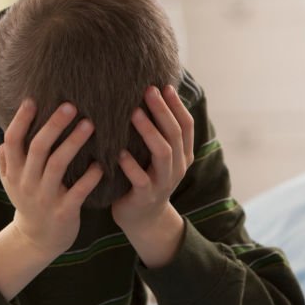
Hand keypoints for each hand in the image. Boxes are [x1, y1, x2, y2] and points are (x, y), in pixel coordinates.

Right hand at [0, 99, 103, 260]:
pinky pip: (78, 191)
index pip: (12, 141)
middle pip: (37, 148)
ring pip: (57, 165)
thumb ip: (5, 159)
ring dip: (73, 143)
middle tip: (71, 106)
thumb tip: (5, 135)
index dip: (21, 120)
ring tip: (89, 124)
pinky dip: (90, 176)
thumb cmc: (28, 202)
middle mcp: (27, 182)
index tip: (33, 100)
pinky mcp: (63, 211)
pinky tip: (102, 164)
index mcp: (13, 172)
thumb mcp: (10, 182)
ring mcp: (45, 198)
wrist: (37, 240)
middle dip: (53, 125)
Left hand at [111, 85, 194, 267]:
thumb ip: (157, 133)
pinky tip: (119, 152)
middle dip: (163, 111)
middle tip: (148, 90)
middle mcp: (177, 167)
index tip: (164, 85)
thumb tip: (149, 97)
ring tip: (134, 113)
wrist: (143, 219)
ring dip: (149, 132)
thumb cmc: (144, 178)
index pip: (185, 125)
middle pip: (174, 134)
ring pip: (162, 153)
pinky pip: (141, 179)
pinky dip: (131, 165)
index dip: (176, 105)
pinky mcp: (146, 196)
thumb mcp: (157, 157)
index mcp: (182, 155)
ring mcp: (163, 182)